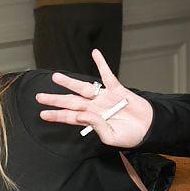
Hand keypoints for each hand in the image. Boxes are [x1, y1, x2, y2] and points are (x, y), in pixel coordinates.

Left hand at [36, 49, 152, 147]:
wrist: (150, 129)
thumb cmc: (131, 135)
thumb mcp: (111, 137)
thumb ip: (95, 125)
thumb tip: (80, 116)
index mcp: (91, 120)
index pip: (69, 117)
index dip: (56, 115)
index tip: (43, 114)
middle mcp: (94, 107)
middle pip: (71, 101)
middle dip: (55, 99)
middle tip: (39, 96)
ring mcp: (104, 97)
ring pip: (83, 88)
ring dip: (69, 82)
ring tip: (56, 77)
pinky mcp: (118, 90)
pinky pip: (108, 75)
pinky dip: (102, 64)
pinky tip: (95, 53)